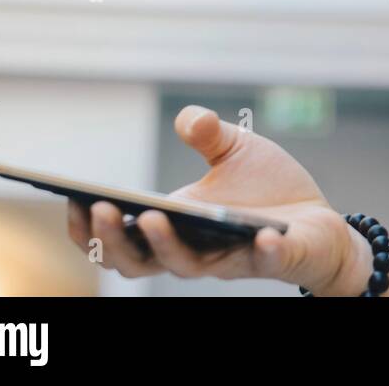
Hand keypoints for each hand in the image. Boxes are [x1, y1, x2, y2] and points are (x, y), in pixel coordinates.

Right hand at [67, 104, 359, 293]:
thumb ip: (209, 134)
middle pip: (137, 261)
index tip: (69, 199)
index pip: (120, 238)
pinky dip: (261, 251)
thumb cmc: (268, 190)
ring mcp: (232, 259)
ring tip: (155, 215)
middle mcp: (194, 251)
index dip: (90, 227)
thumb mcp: (237, 151)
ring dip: (165, 245)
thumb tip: (189, 120)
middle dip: (113, 240)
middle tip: (101, 209)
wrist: (318, 220)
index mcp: (176, 225)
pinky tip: (261, 233)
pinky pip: (265, 261)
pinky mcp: (276, 259)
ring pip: (186, 266)